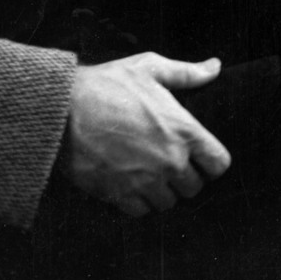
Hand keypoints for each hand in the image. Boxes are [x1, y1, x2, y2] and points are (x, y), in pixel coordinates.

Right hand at [61, 53, 232, 216]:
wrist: (61, 109)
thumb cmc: (106, 85)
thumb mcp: (150, 68)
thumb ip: (187, 73)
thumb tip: (215, 67)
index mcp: (184, 131)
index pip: (219, 163)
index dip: (212, 162)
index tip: (200, 158)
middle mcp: (170, 160)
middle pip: (195, 187)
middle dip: (186, 178)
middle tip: (170, 165)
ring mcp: (145, 180)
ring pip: (169, 203)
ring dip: (162, 192)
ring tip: (150, 176)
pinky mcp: (118, 194)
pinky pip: (141, 212)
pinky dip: (138, 203)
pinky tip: (130, 185)